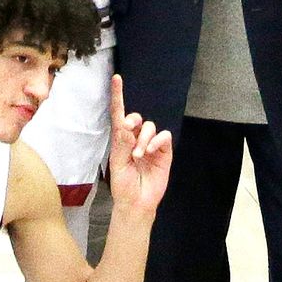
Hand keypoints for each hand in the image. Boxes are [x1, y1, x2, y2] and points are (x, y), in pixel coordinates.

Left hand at [106, 80, 174, 222]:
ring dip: (144, 139)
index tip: (116, 78)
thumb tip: (125, 124)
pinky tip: (151, 151)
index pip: (119, 114)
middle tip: (128, 131)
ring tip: (139, 155)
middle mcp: (135, 139)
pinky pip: (164, 136)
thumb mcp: (118, 164)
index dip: (118, 96)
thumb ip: (122, 144)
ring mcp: (151, 144)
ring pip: (150, 126)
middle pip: (136, 117)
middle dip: (132, 121)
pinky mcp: (164, 151)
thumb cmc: (124, 185)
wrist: (137, 203)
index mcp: (121, 140)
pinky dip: (157, 141)